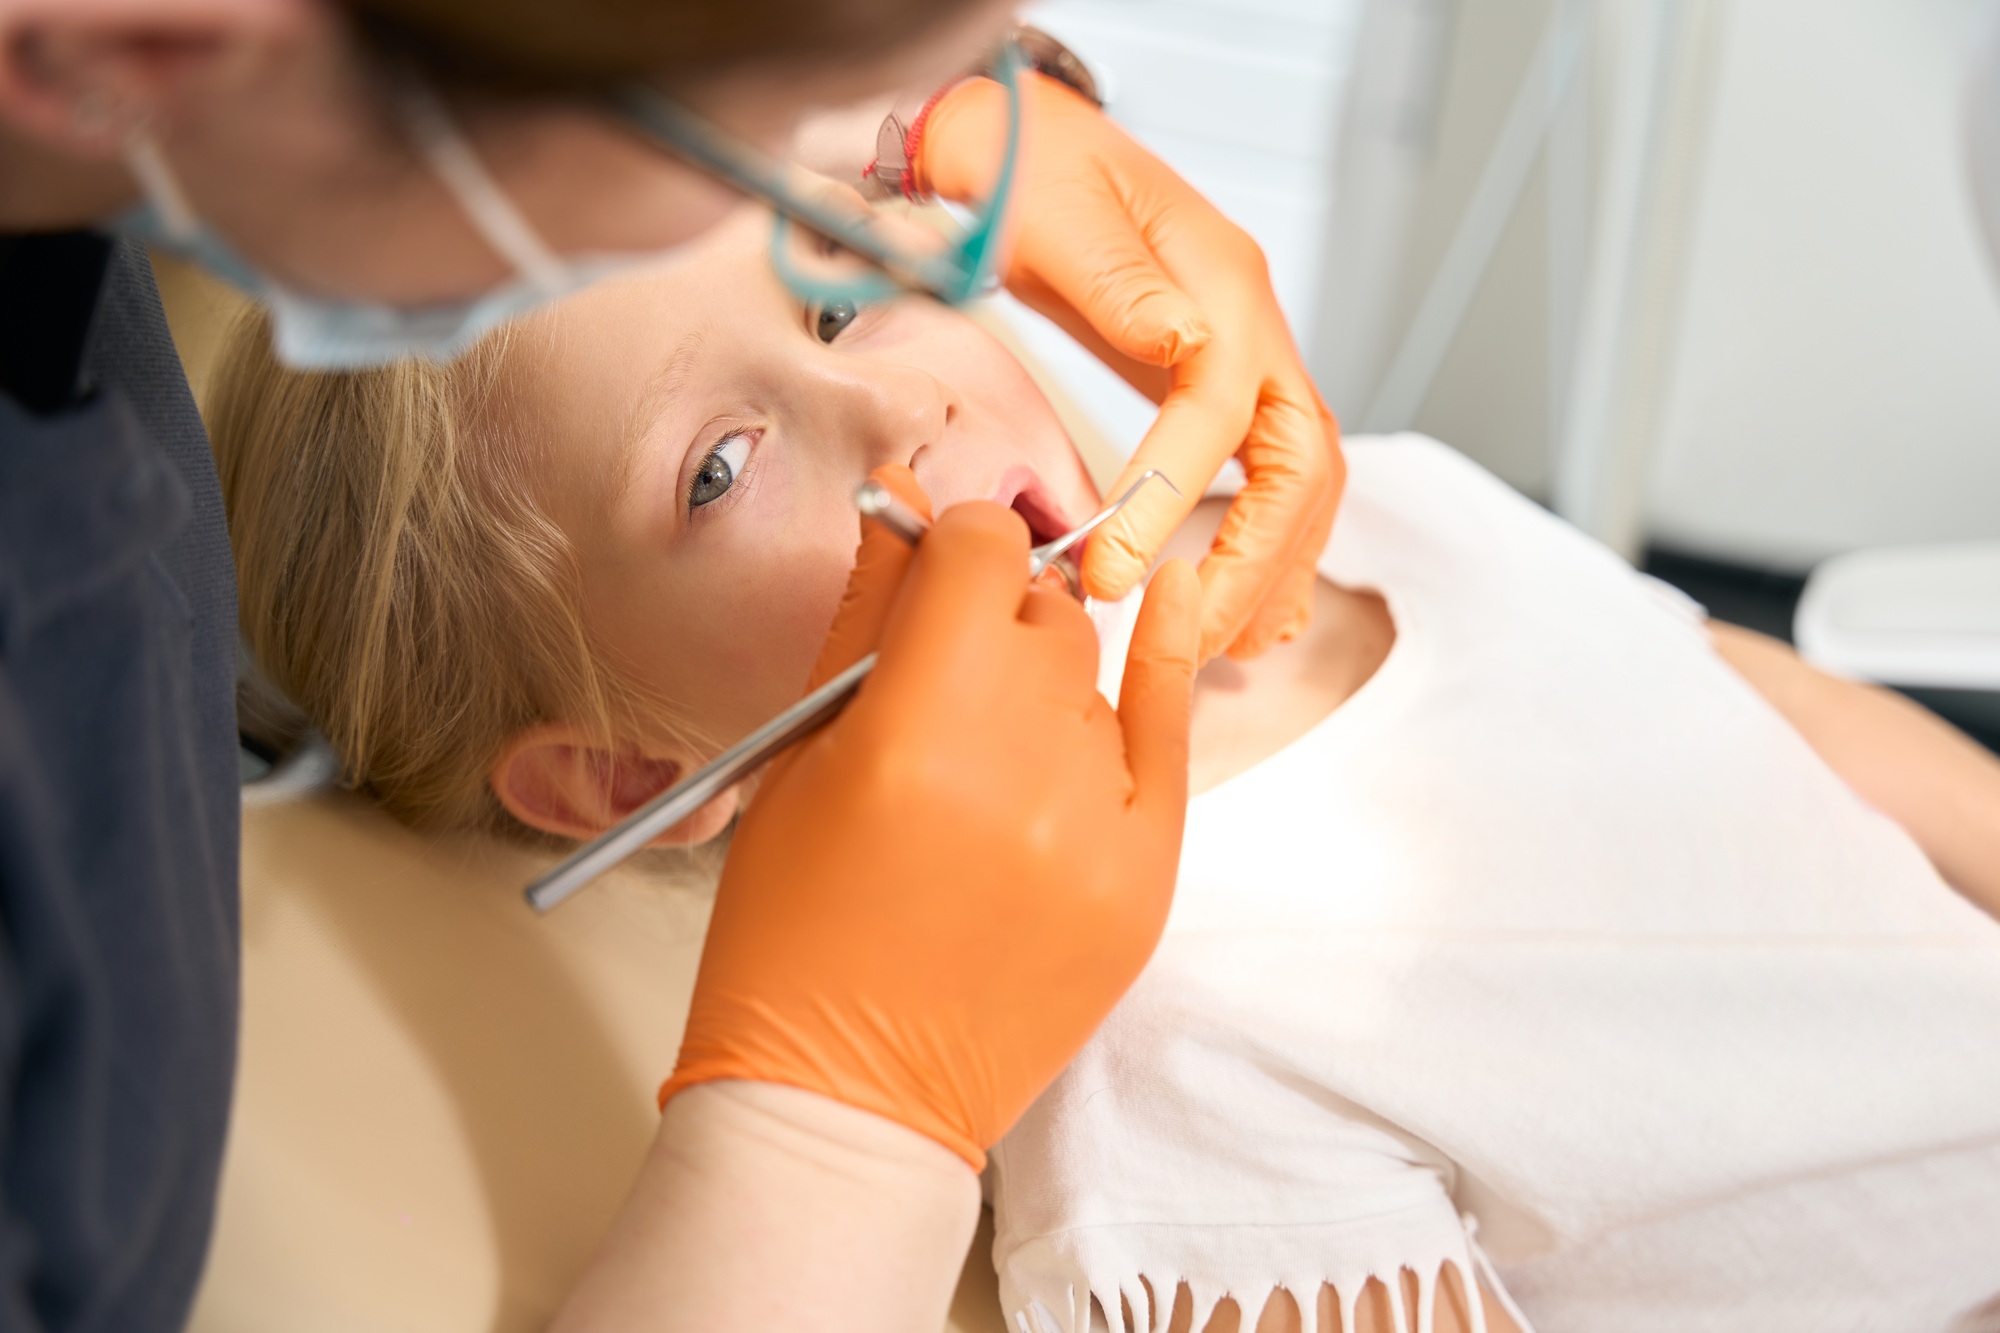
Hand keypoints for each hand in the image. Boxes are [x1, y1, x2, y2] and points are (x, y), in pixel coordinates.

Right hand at [659, 466, 1201, 1167]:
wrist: (849, 1099)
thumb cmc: (790, 938)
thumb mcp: (798, 761)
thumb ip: (865, 619)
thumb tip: (910, 505)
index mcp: (914, 733)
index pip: (981, 554)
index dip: (956, 539)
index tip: (939, 561)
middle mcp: (1022, 770)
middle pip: (1041, 614)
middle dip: (992, 620)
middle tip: (943, 679)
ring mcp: (1099, 828)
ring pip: (1090, 674)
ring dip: (1039, 685)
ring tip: (980, 762)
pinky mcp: (1147, 877)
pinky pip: (1173, 732)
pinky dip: (1164, 665)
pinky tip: (1171, 597)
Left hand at [916, 71, 1344, 662]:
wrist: (1019, 138)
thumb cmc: (1025, 166)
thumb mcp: (1057, 209)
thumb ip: (1119, 283)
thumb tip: (1180, 345)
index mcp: (1221, 284)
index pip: (1218, 412)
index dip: (1170, 500)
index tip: (1114, 572)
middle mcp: (1251, 325)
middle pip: (1298, 467)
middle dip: (1250, 564)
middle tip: (1180, 633)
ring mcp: (1246, 356)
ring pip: (1301, 485)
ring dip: (1269, 572)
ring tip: (1218, 645)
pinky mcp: (1218, 385)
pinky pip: (1273, 480)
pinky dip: (1272, 551)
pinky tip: (1249, 609)